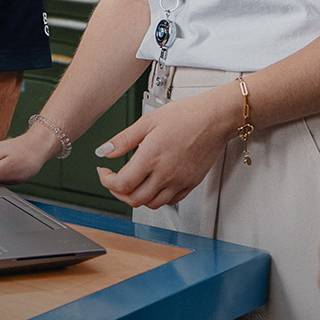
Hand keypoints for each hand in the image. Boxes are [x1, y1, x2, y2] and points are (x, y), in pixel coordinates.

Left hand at [93, 85, 233, 209]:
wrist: (215, 118)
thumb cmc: (187, 115)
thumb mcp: (148, 121)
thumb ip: (123, 139)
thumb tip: (105, 151)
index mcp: (151, 158)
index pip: (121, 184)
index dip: (106, 181)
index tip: (104, 173)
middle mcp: (165, 174)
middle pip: (133, 199)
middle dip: (118, 192)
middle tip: (113, 180)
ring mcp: (179, 182)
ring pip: (151, 204)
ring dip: (136, 198)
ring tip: (132, 184)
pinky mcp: (190, 184)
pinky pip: (170, 202)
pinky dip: (156, 199)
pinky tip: (153, 186)